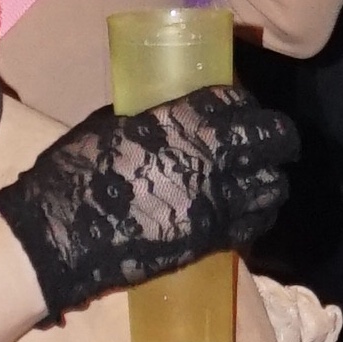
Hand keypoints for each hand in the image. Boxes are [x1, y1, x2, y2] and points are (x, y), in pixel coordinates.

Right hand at [0, 88, 298, 321]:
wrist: (63, 234)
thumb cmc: (76, 171)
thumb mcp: (111, 124)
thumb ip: (150, 119)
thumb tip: (166, 117)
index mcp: (182, 119)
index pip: (236, 101)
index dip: (245, 104)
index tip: (244, 110)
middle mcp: (210, 157)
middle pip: (272, 138)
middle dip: (279, 138)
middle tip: (275, 143)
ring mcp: (215, 201)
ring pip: (272, 186)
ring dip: (271, 179)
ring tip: (262, 179)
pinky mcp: (211, 240)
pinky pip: (253, 225)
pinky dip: (258, 216)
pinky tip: (250, 213)